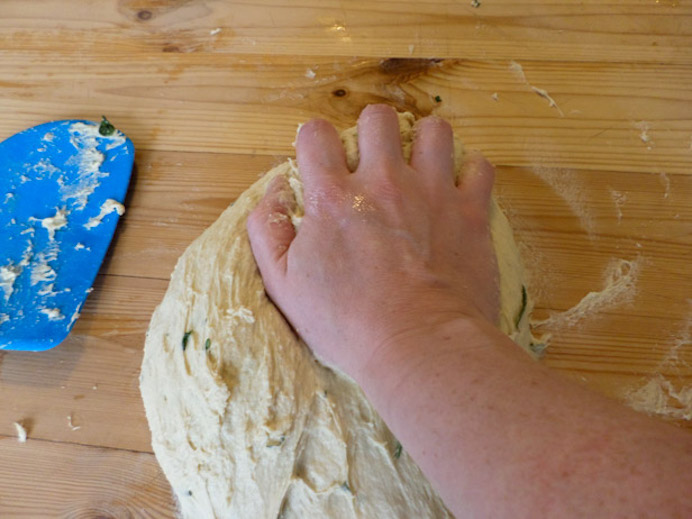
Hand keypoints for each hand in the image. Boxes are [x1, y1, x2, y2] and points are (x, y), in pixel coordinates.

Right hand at [247, 104, 498, 378]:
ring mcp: (433, 191)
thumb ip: (268, 229)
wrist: (419, 345)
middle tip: (375, 163)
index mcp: (333, 197)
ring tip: (421, 170)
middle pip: (377, 118)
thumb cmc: (347, 323)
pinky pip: (478, 166)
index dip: (314, 142)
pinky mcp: (471, 211)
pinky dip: (468, 175)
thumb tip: (276, 188)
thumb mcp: (283, 286)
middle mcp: (383, 181)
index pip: (315, 134)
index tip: (322, 163)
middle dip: (372, 133)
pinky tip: (458, 194)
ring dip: (424, 144)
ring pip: (434, 130)